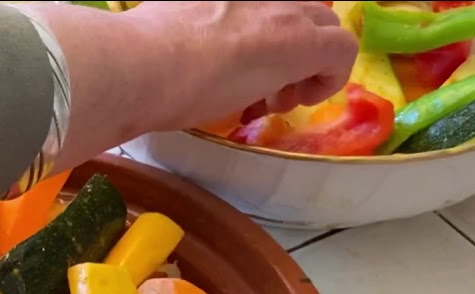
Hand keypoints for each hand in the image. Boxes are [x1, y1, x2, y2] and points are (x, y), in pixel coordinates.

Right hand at [18, 2, 357, 168]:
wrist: (137, 65)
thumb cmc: (133, 58)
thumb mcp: (156, 31)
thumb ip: (171, 37)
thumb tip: (145, 62)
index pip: (263, 5)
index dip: (262, 33)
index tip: (241, 67)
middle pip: (303, 9)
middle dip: (293, 49)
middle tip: (262, 87)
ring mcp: (281, 10)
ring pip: (325, 26)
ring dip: (307, 65)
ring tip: (273, 100)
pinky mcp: (300, 42)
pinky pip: (341, 53)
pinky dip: (327, 80)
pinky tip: (293, 101)